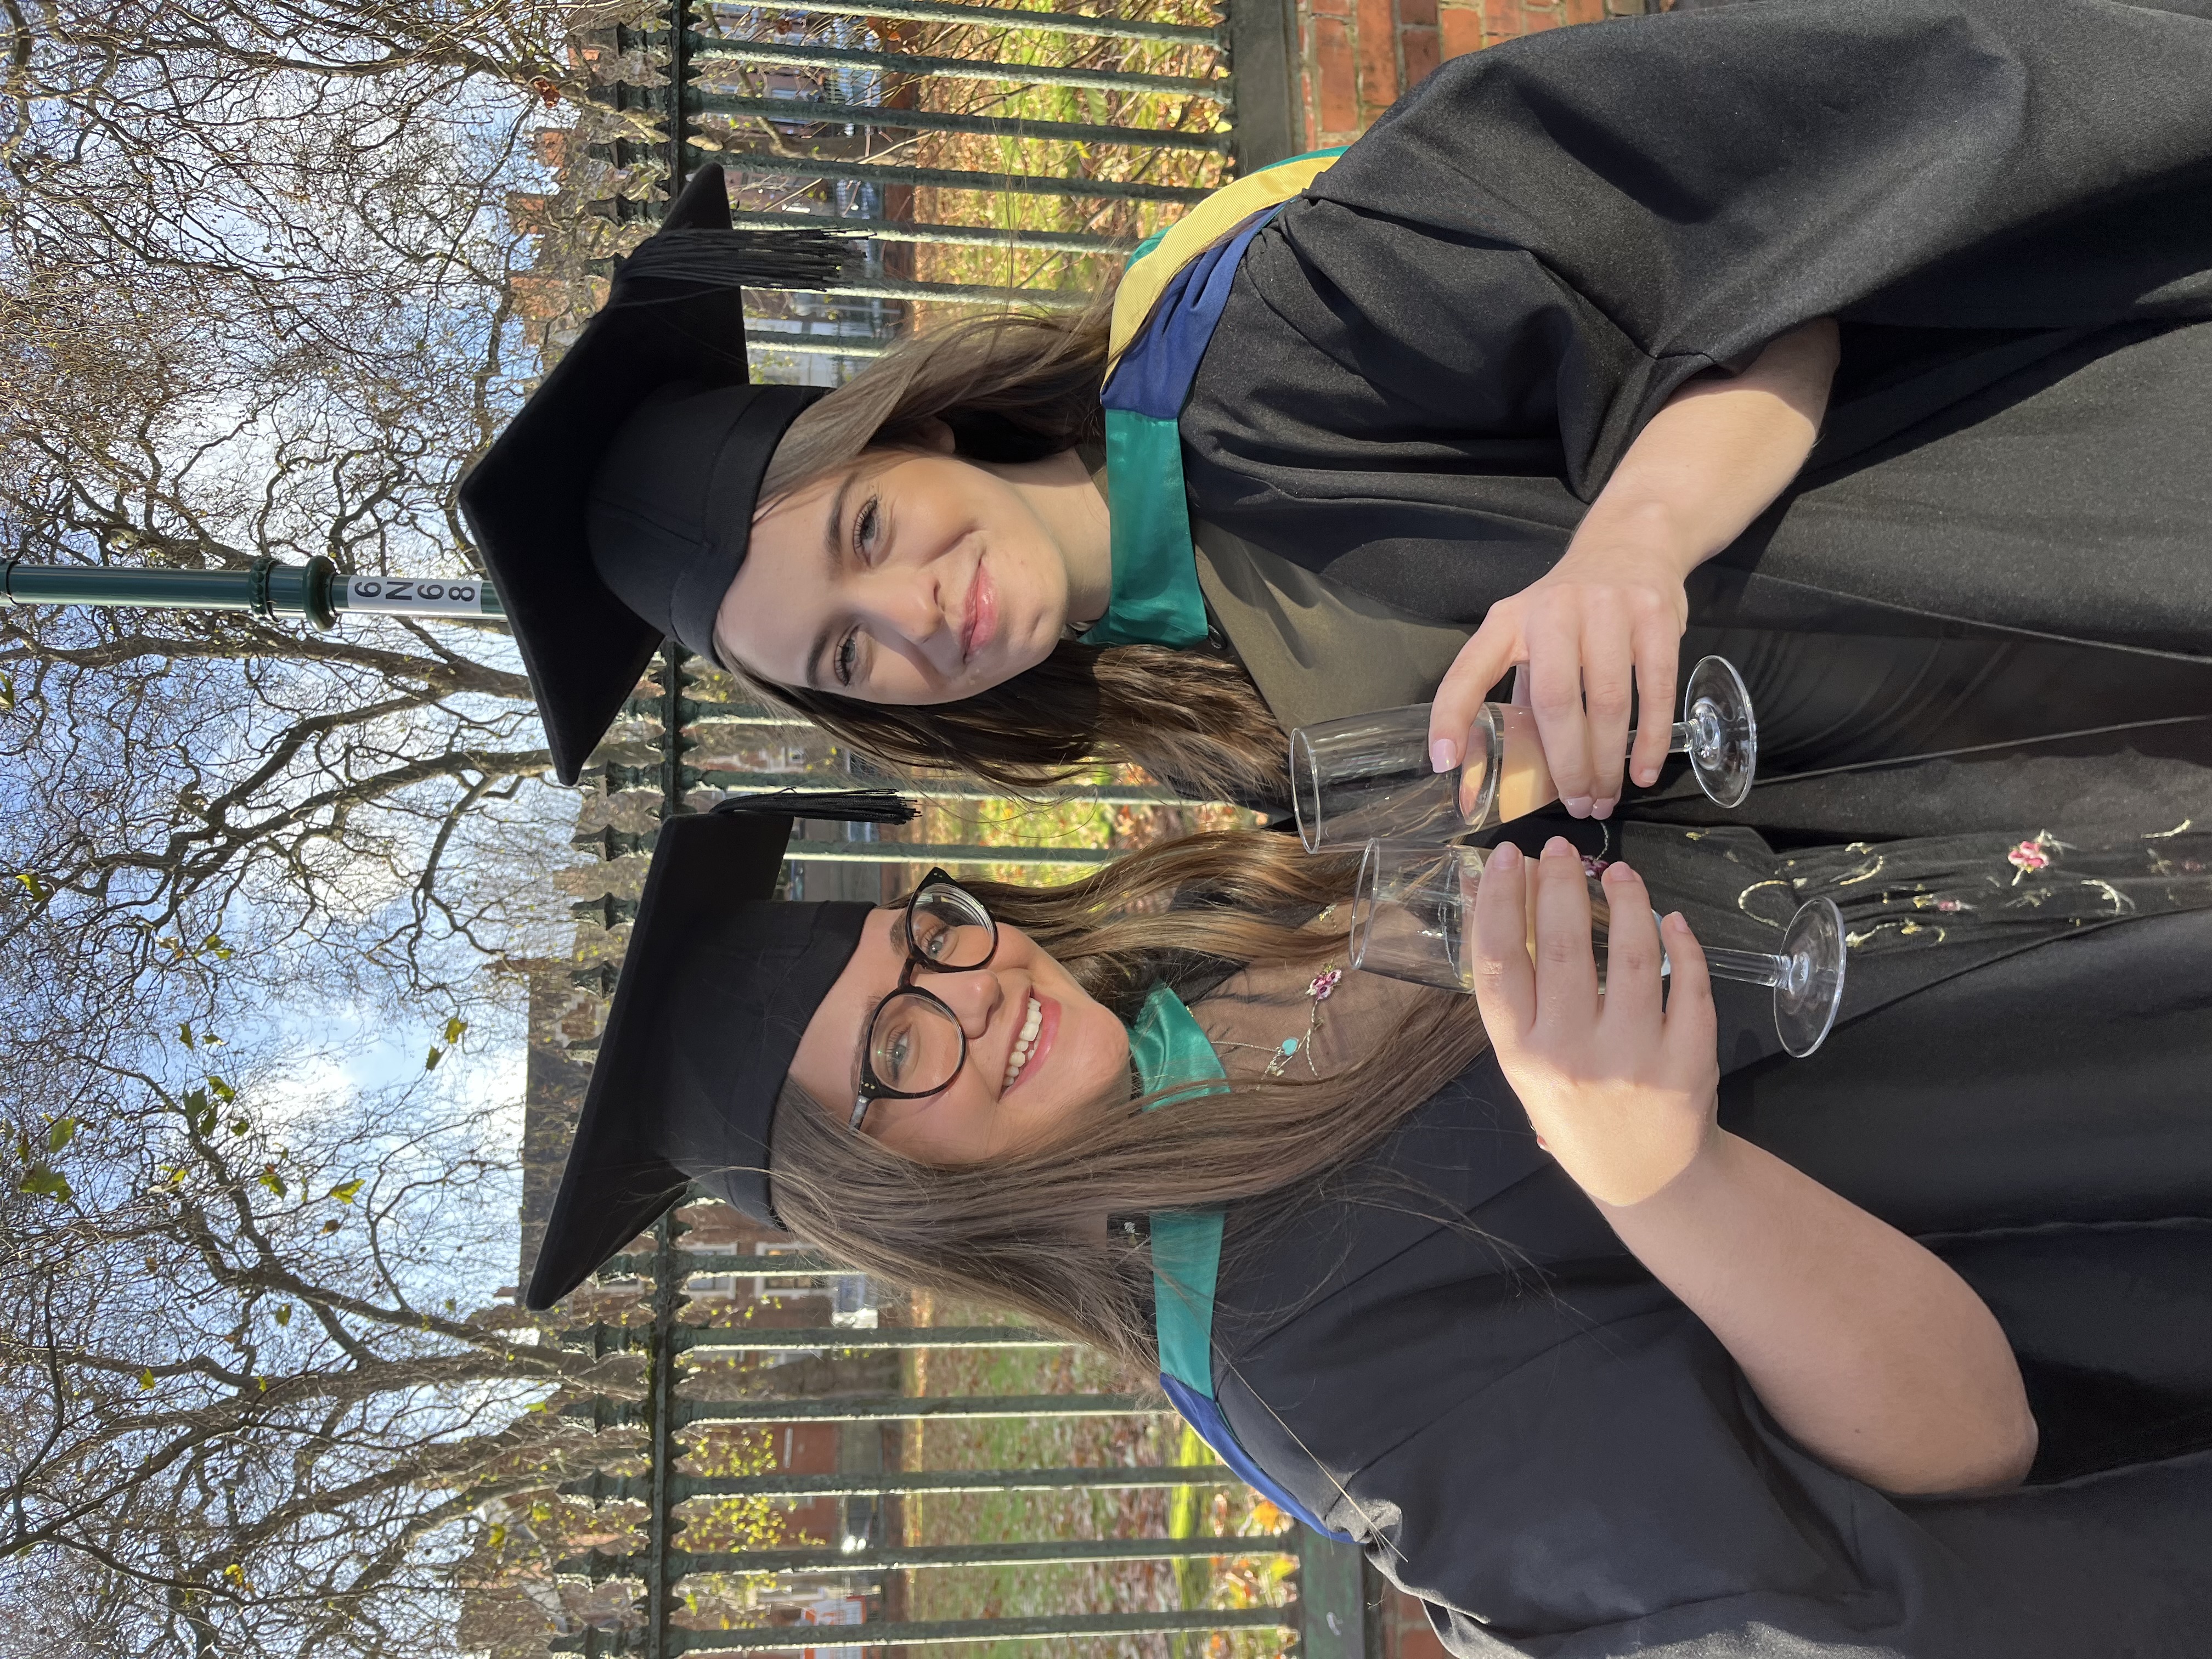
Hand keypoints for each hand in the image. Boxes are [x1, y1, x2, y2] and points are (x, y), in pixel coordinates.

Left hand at [1428, 520, 1693, 819]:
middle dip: (1565, 764)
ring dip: (1606, 760)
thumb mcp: (1531, 630)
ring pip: (1606, 702)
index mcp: (1509, 621)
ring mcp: (1607, 610)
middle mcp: (1554, 611)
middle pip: (1554, 701)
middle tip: (1574, 804)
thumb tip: (1511, 760)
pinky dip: (1647, 739)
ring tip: (1604, 797)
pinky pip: (1654, 689)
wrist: (1633, 543)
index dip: (1451, 716)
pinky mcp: (1655, 617)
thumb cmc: (1573, 604)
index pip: (1469, 670)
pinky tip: (1641, 771)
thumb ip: (1522, 686)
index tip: (1445, 762)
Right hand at [1469, 838, 1718, 1207]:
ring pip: (1635, 954)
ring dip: (1627, 901)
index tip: (1507, 857)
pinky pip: (1690, 984)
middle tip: (1562, 850)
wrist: (1648, 1180)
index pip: (1499, 962)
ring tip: (1620, 874)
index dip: (1498, 901)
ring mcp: (1634, 1057)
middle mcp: (1572, 1055)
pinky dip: (1682, 943)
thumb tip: (1512, 905)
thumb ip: (1522, 1000)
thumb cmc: (1576, 1112)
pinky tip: (1671, 920)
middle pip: (1563, 947)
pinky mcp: (1687, 1060)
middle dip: (1560, 884)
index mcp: (1522, 1055)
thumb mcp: (1529, 1066)